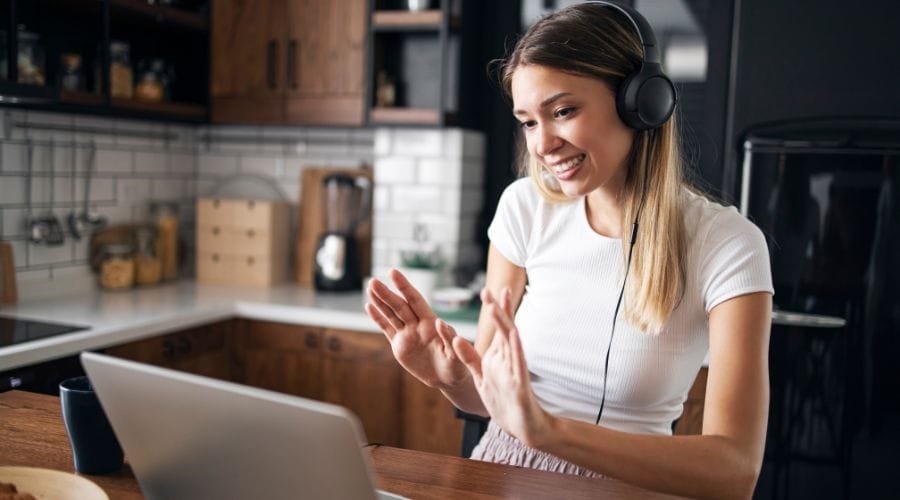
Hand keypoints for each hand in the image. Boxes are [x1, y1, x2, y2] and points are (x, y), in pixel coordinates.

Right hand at [365, 269, 469, 390]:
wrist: (449, 379)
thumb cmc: (458, 365)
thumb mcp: (457, 354)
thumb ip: (448, 338)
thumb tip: (440, 322)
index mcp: (431, 323)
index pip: (415, 300)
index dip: (404, 287)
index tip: (393, 272)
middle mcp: (417, 325)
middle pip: (399, 306)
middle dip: (386, 294)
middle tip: (373, 281)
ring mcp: (408, 335)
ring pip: (391, 315)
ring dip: (380, 302)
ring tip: (370, 288)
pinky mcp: (400, 346)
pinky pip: (387, 329)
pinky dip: (378, 318)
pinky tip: (369, 306)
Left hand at [452, 288, 552, 447]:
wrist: (523, 427)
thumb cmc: (503, 401)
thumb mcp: (481, 377)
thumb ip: (469, 358)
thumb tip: (456, 340)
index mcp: (498, 356)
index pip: (497, 328)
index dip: (494, 308)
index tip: (488, 289)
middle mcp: (508, 359)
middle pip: (504, 329)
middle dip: (498, 309)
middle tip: (491, 289)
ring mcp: (515, 370)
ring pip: (510, 343)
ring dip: (503, 324)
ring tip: (496, 307)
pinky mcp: (520, 385)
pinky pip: (517, 365)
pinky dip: (515, 351)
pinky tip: (514, 336)